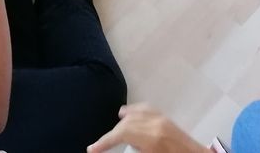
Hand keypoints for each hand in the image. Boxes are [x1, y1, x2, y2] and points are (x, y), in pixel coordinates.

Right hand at [87, 104, 207, 152]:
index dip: (105, 141)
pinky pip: (148, 110)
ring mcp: (164, 119)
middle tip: (99, 147)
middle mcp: (157, 124)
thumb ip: (135, 149)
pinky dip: (135, 111)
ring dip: (122, 122)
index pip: (122, 133)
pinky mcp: (168, 120)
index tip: (91, 150)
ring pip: (136, 113)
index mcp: (153, 138)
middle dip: (112, 134)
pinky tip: (128, 114)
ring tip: (110, 133)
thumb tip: (122, 145)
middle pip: (128, 122)